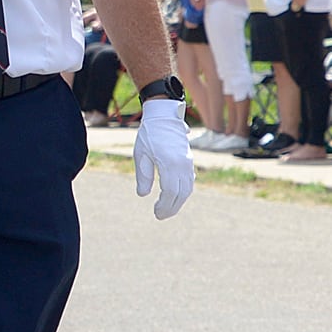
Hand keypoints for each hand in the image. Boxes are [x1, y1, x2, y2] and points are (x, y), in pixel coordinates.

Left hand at [134, 96, 195, 217]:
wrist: (164, 115)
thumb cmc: (149, 134)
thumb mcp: (141, 155)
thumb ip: (143, 176)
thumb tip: (143, 195)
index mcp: (170, 163)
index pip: (170, 192)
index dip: (164, 206)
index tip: (155, 213)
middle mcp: (182, 164)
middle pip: (181, 193)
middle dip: (172, 207)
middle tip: (160, 216)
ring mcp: (188, 162)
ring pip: (188, 188)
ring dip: (178, 201)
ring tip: (167, 209)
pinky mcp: (189, 160)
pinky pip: (190, 181)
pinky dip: (183, 191)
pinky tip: (174, 196)